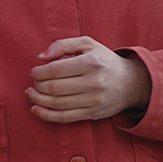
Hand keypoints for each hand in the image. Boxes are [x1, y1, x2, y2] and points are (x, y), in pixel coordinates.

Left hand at [27, 37, 151, 122]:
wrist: (131, 82)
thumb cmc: (105, 60)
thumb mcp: (88, 44)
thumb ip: (63, 45)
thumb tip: (41, 57)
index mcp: (91, 63)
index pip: (56, 69)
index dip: (39, 72)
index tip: (33, 72)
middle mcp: (93, 83)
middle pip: (55, 88)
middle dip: (38, 86)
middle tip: (33, 83)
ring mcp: (93, 100)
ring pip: (57, 104)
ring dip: (38, 100)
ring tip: (31, 94)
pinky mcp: (92, 114)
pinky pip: (65, 117)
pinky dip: (47, 115)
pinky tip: (36, 109)